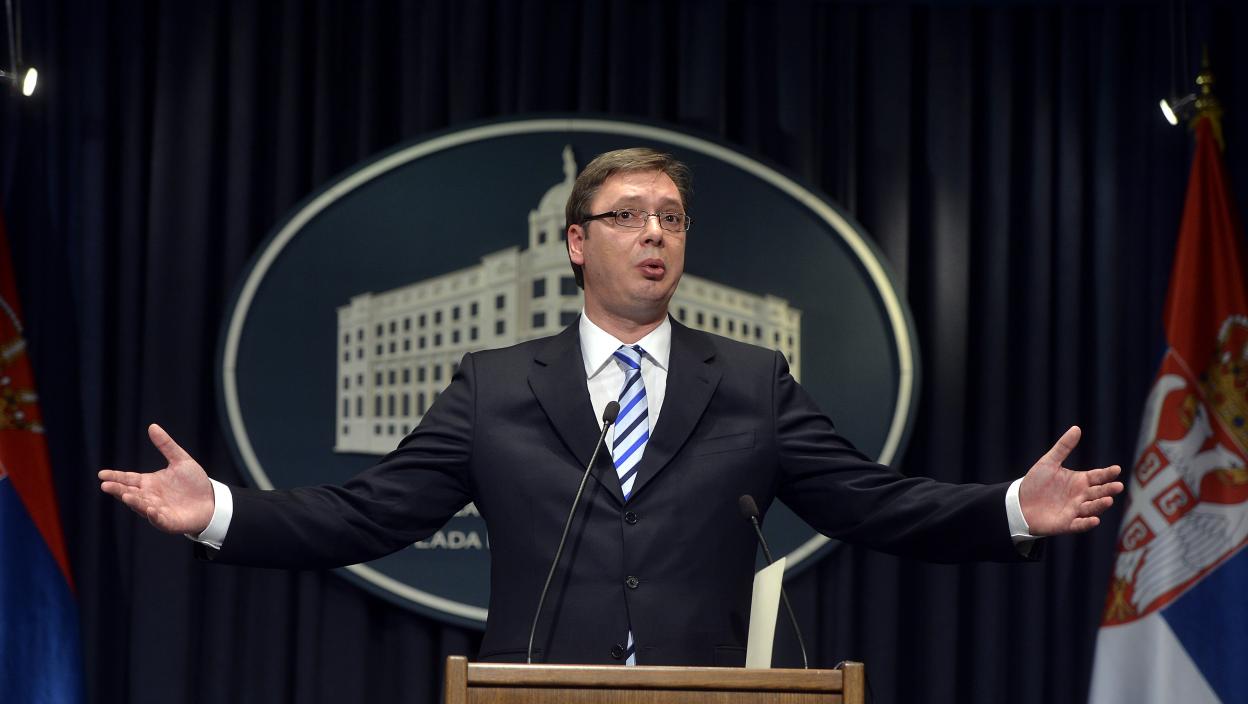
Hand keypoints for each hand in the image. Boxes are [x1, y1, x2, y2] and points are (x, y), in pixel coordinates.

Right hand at [98, 424, 214, 535]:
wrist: (212, 500)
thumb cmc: (194, 482)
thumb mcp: (181, 460)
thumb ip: (166, 445)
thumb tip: (152, 426)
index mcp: (149, 483)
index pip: (128, 479)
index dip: (115, 476)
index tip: (102, 474)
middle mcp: (149, 497)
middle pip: (130, 493)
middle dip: (118, 490)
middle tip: (105, 486)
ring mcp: (157, 510)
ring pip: (141, 506)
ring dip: (134, 502)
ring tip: (126, 495)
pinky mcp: (169, 522)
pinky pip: (159, 520)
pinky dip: (153, 515)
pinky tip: (150, 509)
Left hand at [1018, 426, 1122, 535]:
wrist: (1020, 503)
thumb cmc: (1036, 483)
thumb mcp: (1049, 462)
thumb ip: (1063, 447)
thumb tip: (1076, 428)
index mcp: (1079, 481)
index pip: (1098, 476)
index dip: (1107, 473)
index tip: (1116, 469)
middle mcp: (1081, 496)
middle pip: (1098, 492)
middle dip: (1108, 490)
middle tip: (1117, 486)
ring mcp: (1075, 510)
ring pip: (1092, 508)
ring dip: (1100, 505)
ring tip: (1108, 500)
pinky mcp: (1066, 524)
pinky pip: (1079, 524)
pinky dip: (1086, 523)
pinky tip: (1094, 520)